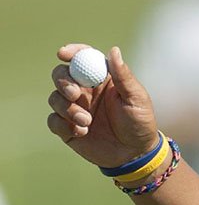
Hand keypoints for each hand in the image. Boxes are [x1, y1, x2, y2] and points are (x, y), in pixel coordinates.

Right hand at [47, 45, 158, 168]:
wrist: (135, 154)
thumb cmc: (140, 123)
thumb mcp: (136, 99)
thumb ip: (123, 76)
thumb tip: (114, 50)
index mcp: (101, 78)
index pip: (82, 58)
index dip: (71, 52)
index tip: (63, 54)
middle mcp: (84, 90)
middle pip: (61, 75)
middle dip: (63, 82)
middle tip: (74, 94)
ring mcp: (74, 108)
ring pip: (55, 98)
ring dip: (67, 109)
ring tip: (87, 122)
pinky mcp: (67, 127)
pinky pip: (53, 120)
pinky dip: (63, 125)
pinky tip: (82, 133)